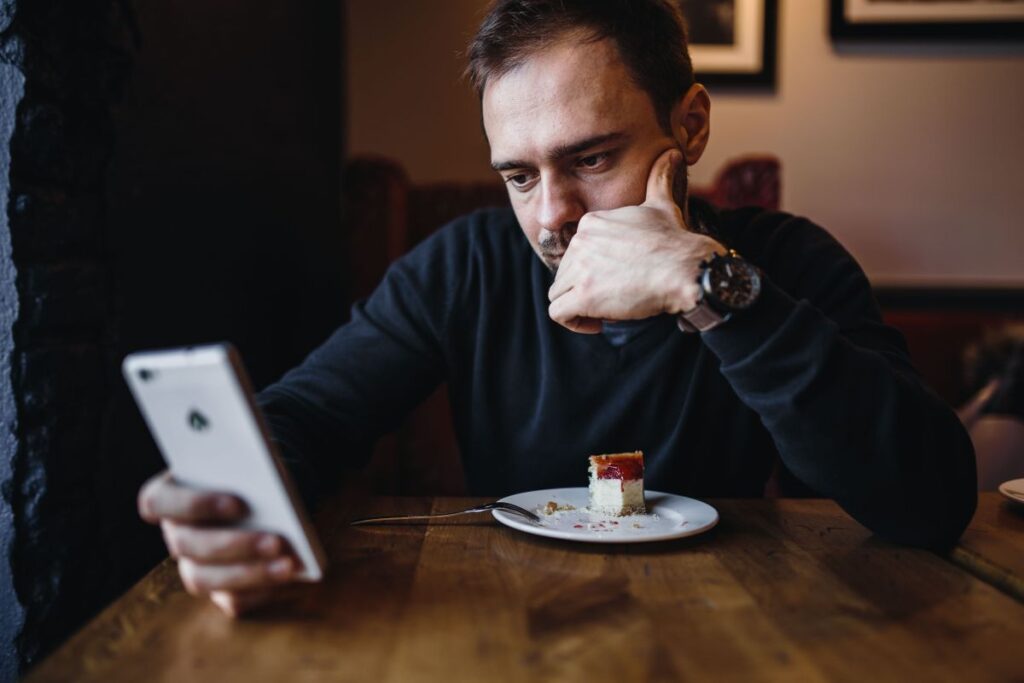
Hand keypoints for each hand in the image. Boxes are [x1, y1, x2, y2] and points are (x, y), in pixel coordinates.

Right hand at [138, 470, 297, 616]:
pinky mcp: (219, 590)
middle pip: (188, 545)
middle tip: (276, 541)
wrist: (274, 495)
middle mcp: (176, 533)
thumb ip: (251, 472)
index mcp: (169, 494)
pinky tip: (288, 578)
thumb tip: (271, 491)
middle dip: (235, 544)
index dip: (196, 504)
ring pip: (204, 579)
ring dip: (249, 573)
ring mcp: (193, 565)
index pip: (156, 501)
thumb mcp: (254, 465)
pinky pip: (231, 601)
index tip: (237, 503)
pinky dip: (260, 591)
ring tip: (288, 564)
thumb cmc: (255, 475)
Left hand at [547, 147, 725, 332]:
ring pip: (558, 294)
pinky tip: (598, 322)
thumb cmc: (676, 241)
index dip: (591, 270)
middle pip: (564, 274)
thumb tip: (672, 153)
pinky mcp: (583, 295)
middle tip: (613, 297)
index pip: (575, 253)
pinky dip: (574, 322)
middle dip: (583, 289)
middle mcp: (580, 242)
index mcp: (591, 223)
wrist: (687, 269)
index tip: (615, 279)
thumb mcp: (662, 205)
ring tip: (606, 310)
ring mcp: (579, 269)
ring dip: (578, 307)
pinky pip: (558, 314)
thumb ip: (659, 180)